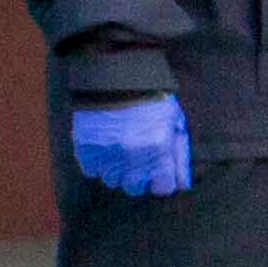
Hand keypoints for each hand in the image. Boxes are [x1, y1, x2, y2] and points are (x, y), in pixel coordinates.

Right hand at [69, 95, 190, 197]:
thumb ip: (179, 153)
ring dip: (117, 171)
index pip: (162, 188)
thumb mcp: (175, 121)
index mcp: (158, 149)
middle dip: (139, 178)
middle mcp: (132, 157)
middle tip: (139, 161)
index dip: (162, 181)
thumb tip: (182, 183)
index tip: (160, 174)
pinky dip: (98, 163)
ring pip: (112, 181)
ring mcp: (106, 154)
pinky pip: (91, 170)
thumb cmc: (152, 97)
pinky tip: (105, 148)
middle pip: (135, 189)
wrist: (116, 77)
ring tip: (121, 152)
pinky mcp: (85, 149)